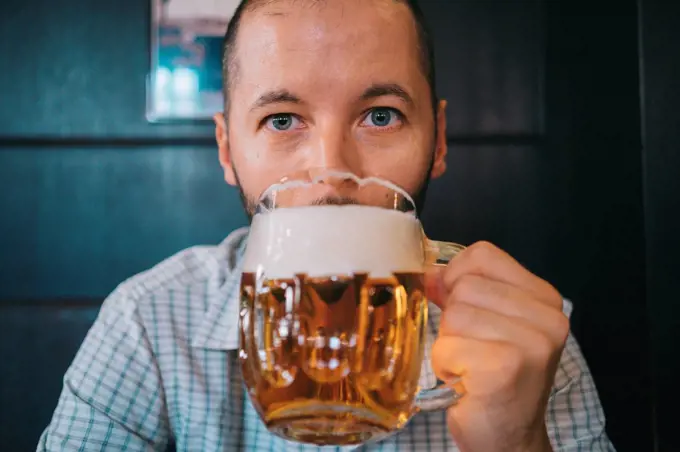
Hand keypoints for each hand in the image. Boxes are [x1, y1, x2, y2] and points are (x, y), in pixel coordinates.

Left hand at [425, 241, 567, 451]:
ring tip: (469, 366)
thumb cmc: (494, 377)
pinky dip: (446, 366)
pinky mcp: (506, 368)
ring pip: (454, 315)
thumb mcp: (490, 322)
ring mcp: (531, 343)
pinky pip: (448, 347)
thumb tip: (427, 273)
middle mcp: (548, 318)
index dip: (455, 275)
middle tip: (471, 349)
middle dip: (453, 319)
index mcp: (545, 298)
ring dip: (448, 344)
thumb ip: (465, 290)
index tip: (455, 302)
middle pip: (465, 286)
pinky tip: (465, 382)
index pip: (483, 254)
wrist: (509, 438)